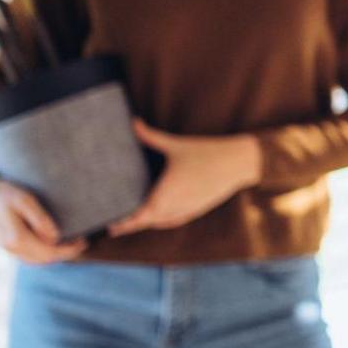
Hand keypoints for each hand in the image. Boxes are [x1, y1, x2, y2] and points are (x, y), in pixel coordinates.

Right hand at [0, 172, 85, 263]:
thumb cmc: (3, 192)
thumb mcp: (24, 199)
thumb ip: (40, 219)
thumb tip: (55, 237)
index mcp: (16, 238)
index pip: (49, 252)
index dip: (69, 250)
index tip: (83, 241)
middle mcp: (10, 247)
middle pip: (43, 260)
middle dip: (64, 254)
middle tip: (81, 243)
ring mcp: (5, 248)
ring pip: (34, 260)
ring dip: (53, 256)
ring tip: (70, 244)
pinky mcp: (4, 244)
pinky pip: (26, 256)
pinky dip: (41, 254)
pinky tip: (51, 244)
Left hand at [109, 120, 260, 236]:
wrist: (239, 163)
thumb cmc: (207, 153)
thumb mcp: (176, 145)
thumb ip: (151, 136)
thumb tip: (133, 122)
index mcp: (165, 196)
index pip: (137, 218)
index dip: (122, 224)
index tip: (108, 225)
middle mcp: (174, 208)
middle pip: (146, 223)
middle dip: (130, 224)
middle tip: (113, 222)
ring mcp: (187, 210)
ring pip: (160, 223)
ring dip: (146, 223)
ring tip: (132, 220)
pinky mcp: (197, 209)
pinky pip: (174, 220)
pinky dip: (162, 221)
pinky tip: (158, 216)